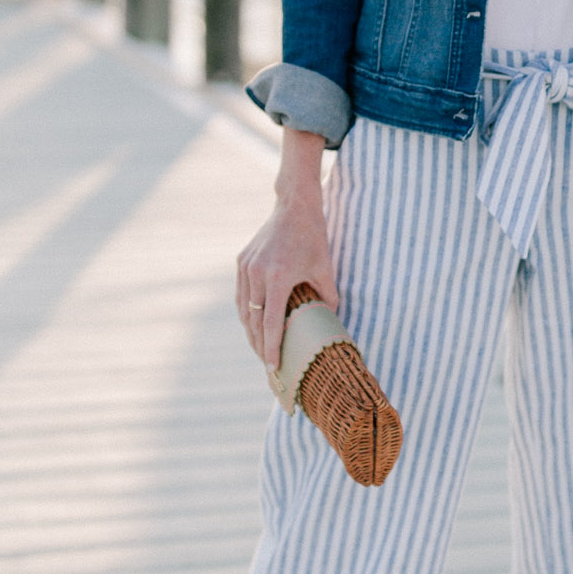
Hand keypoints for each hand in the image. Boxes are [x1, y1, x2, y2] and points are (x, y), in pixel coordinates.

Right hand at [236, 130, 335, 371]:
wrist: (294, 206)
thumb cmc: (314, 237)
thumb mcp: (325, 268)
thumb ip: (328, 297)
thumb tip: (332, 322)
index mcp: (277, 277)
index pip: (270, 323)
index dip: (271, 348)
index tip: (273, 367)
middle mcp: (257, 273)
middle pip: (252, 321)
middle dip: (259, 345)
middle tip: (268, 364)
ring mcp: (245, 267)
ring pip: (243, 309)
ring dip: (250, 331)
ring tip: (260, 348)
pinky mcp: (241, 261)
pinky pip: (241, 294)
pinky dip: (246, 312)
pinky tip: (253, 324)